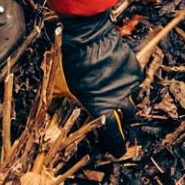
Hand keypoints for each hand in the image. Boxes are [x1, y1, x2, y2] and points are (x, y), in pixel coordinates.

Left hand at [59, 12, 141, 153]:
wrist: (86, 34)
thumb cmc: (69, 64)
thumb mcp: (57, 88)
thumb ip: (58, 107)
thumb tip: (50, 118)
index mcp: (102, 109)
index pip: (115, 136)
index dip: (116, 145)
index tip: (117, 150)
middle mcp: (120, 99)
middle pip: (128, 116)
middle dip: (122, 117)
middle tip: (110, 111)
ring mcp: (129, 82)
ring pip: (130, 95)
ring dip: (121, 95)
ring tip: (107, 86)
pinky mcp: (133, 67)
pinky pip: (132, 78)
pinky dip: (124, 78)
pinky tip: (111, 71)